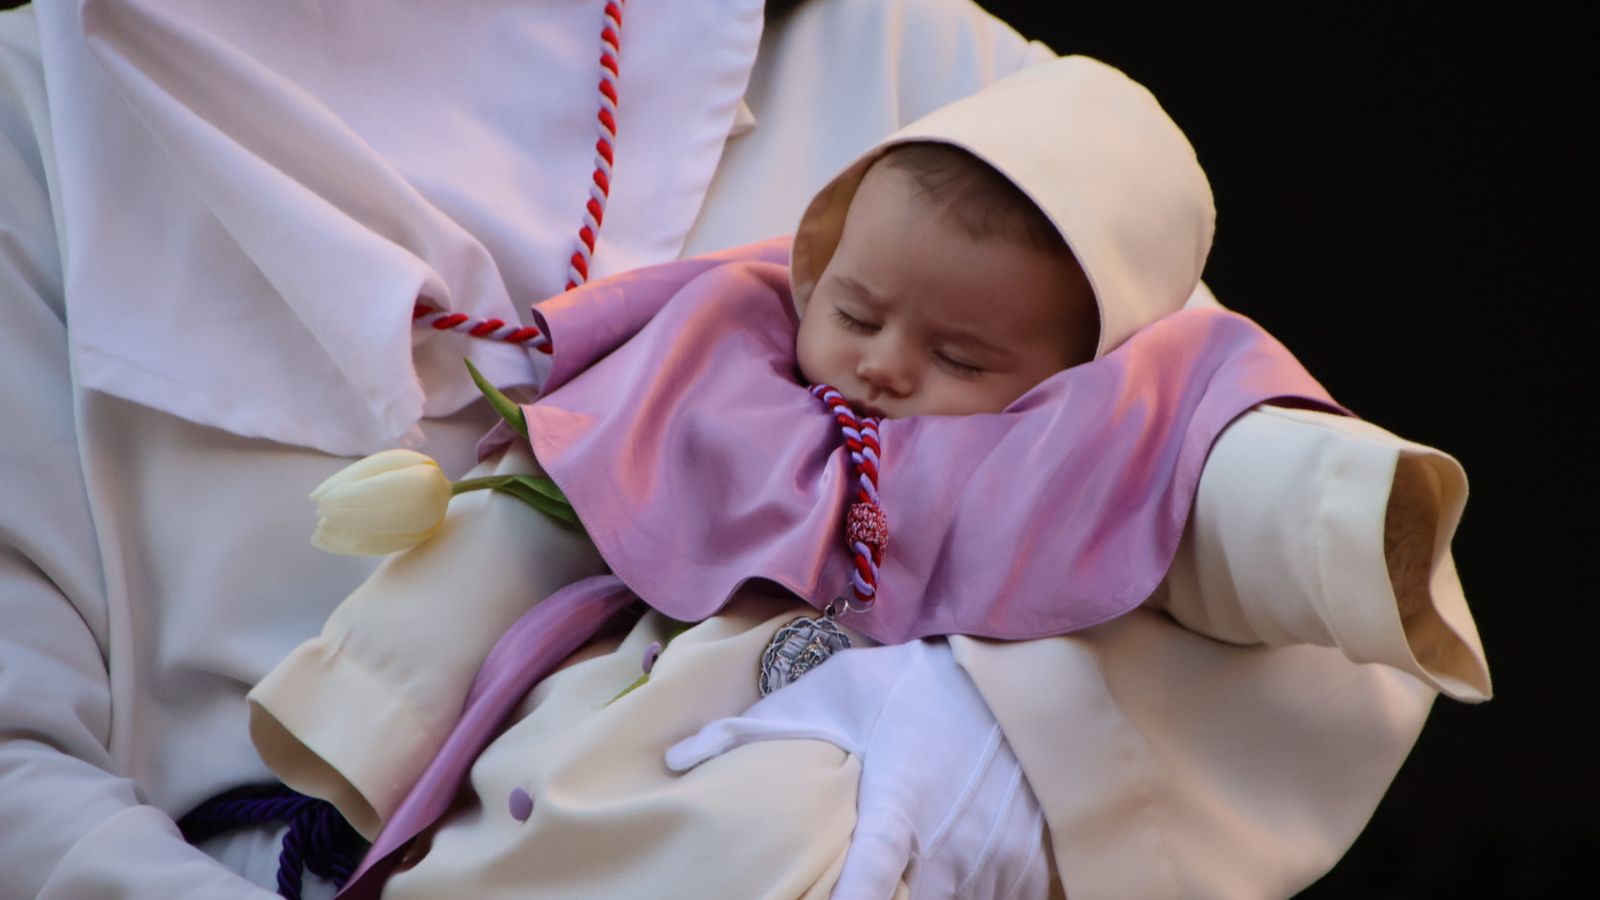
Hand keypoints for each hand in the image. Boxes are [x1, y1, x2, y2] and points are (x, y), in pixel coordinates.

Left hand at [666, 640, 1048, 899]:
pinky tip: (940, 850)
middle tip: (852, 857)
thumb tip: (675, 759)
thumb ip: (753, 730)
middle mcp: (948, 847)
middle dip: (874, 893)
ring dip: (916, 887)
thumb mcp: (831, 693)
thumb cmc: (913, 686)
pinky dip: (958, 883)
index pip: (865, 887)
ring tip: (904, 844)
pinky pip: (985, 896)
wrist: (1014, 675)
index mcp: (897, 810)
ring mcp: (994, 861)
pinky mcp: (1027, 870)